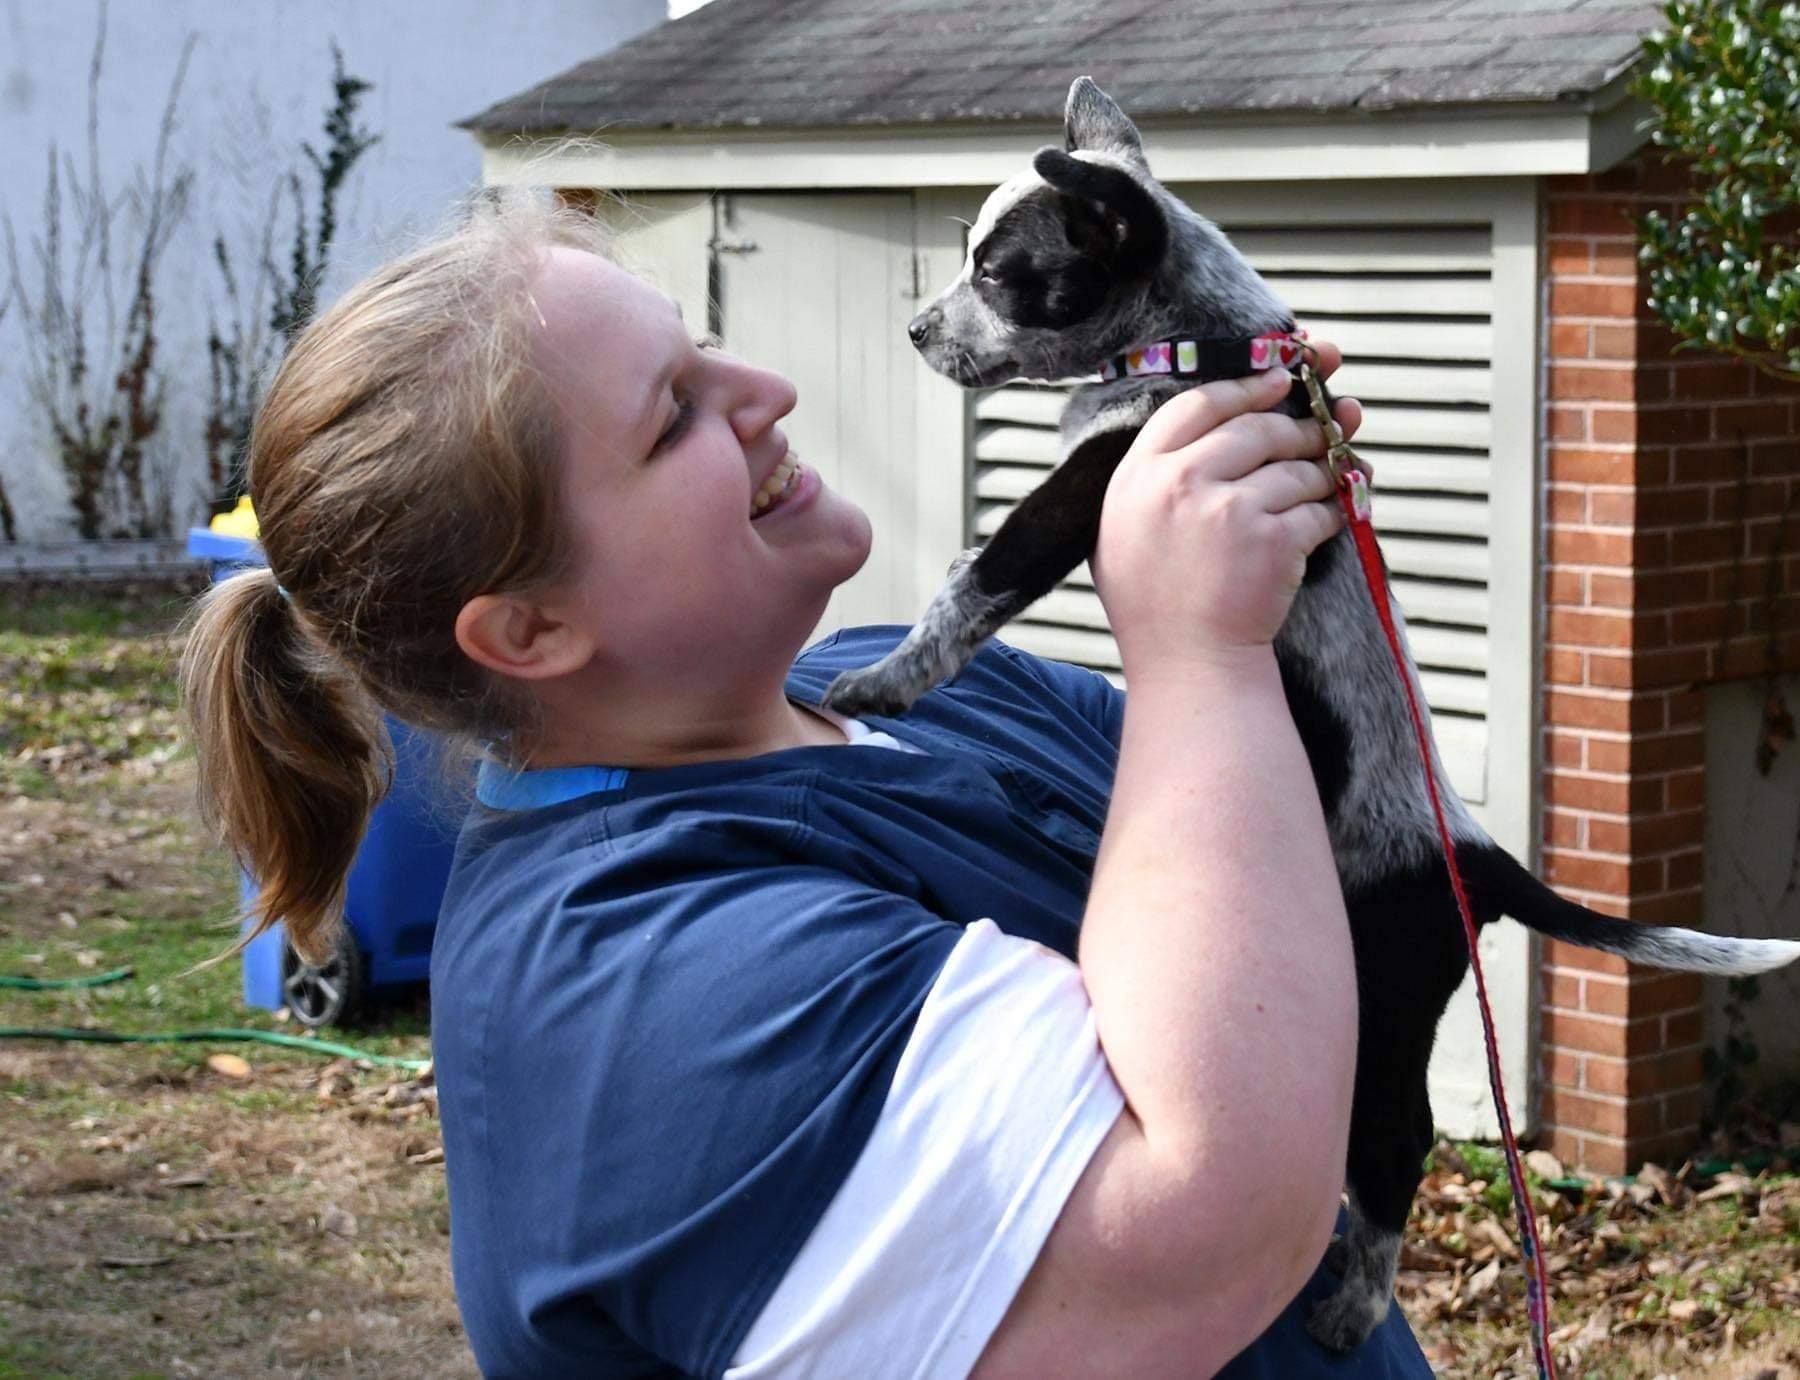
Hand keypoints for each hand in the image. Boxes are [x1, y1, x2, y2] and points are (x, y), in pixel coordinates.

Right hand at [1092, 344, 1361, 675]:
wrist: (1188, 665)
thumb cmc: (1156, 604)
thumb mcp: (1125, 529)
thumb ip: (1155, 478)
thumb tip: (1215, 429)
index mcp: (1138, 475)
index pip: (1197, 405)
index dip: (1245, 388)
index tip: (1279, 381)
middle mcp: (1179, 483)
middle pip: (1255, 428)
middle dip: (1298, 427)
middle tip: (1323, 427)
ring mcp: (1227, 510)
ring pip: (1296, 467)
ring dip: (1320, 473)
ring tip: (1326, 481)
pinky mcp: (1272, 540)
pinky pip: (1319, 508)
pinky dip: (1333, 512)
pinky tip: (1334, 518)